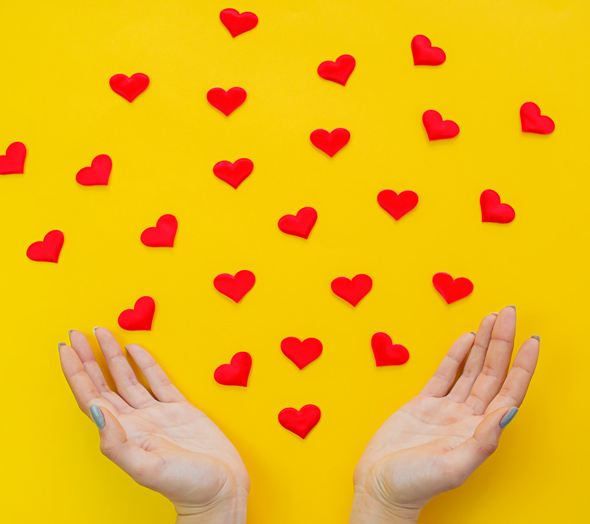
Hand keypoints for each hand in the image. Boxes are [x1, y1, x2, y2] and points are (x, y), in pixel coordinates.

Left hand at [59, 327, 248, 523]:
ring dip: (114, 355)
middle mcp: (136, 421)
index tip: (66, 348)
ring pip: (128, 378)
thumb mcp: (147, 468)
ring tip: (103, 333)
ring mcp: (157, 414)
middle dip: (89, 358)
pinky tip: (137, 349)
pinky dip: (147, 363)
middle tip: (77, 332)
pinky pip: (158, 380)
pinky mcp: (180, 409)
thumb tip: (96, 411)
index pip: (91, 397)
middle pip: (104, 383)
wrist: (221, 490)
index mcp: (124, 433)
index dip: (77, 373)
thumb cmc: (186, 486)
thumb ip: (118, 443)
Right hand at [350, 306, 539, 523]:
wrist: (381, 486)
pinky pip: (444, 374)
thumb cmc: (416, 484)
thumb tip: (509, 411)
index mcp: (478, 431)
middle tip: (508, 312)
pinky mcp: (423, 404)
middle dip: (501, 341)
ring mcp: (445, 409)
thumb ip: (483, 439)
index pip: (509, 391)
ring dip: (482, 344)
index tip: (532, 340)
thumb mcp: (453, 466)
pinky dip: (455, 355)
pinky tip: (464, 339)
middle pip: (491, 372)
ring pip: (470, 369)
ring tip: (490, 318)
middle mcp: (467, 417)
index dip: (522, 365)